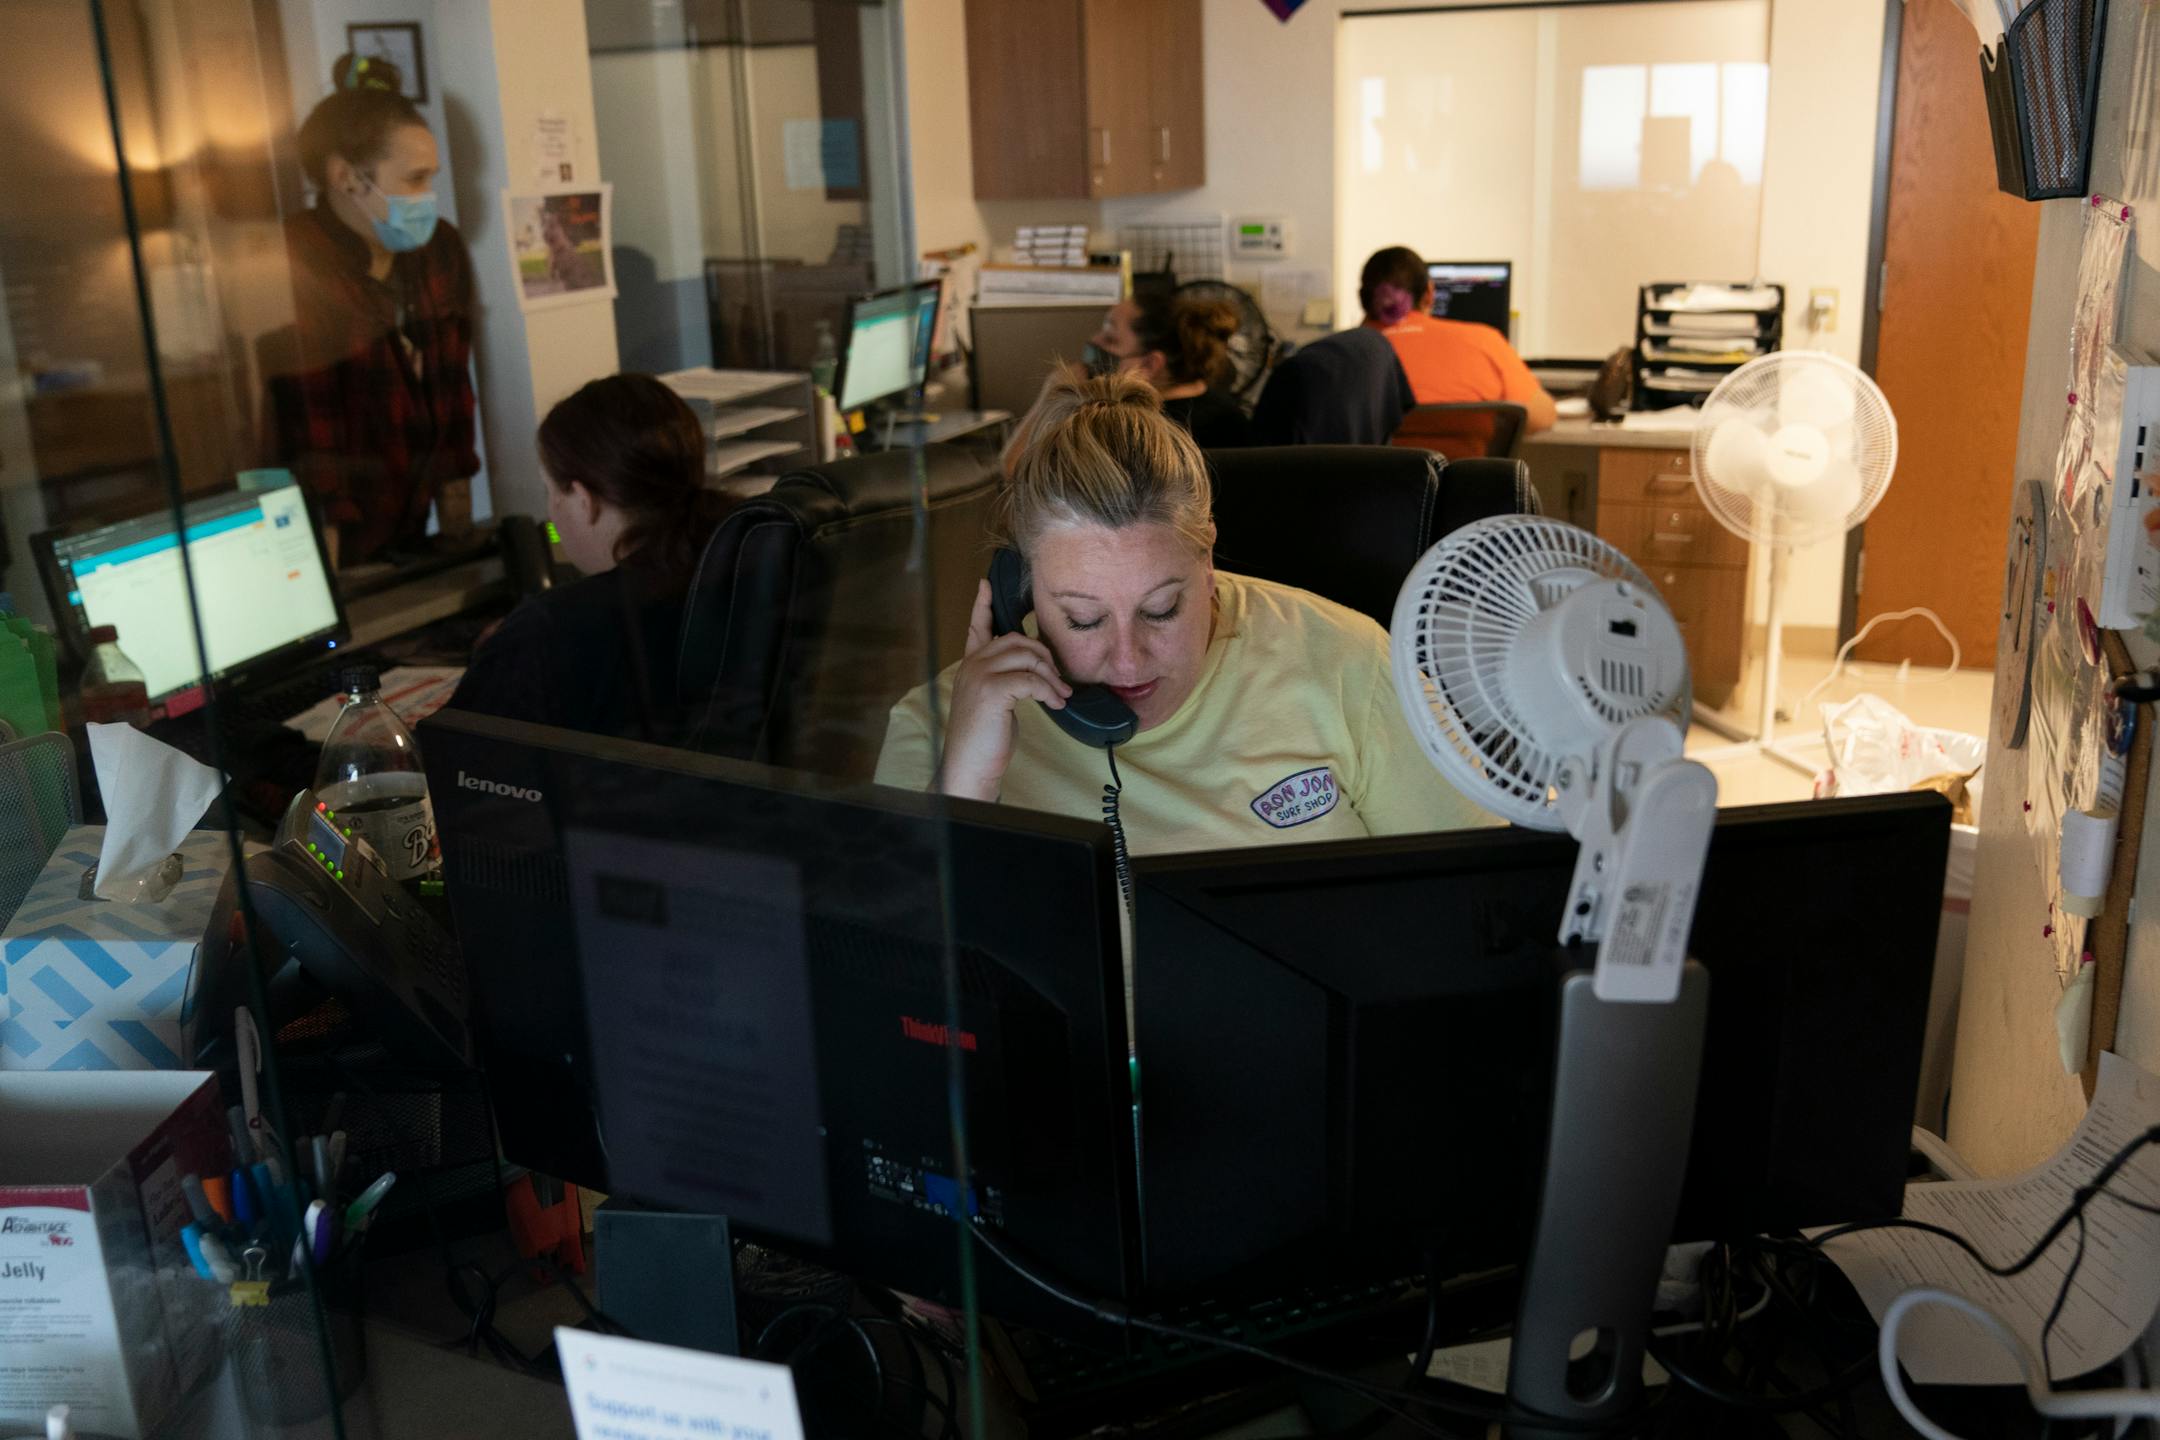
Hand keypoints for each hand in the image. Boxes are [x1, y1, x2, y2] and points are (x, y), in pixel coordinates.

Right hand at [937, 579, 1070, 801]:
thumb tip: (1036, 670)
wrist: (970, 765)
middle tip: (1059, 678)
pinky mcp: (993, 690)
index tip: (986, 584)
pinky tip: (1056, 704)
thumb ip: (1004, 679)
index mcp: (970, 665)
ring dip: (1051, 675)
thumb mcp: (992, 702)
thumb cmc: (984, 738)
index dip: (982, 605)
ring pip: (1027, 656)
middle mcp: (972, 665)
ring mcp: (980, 675)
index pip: (976, 627)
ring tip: (1060, 694)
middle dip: (1044, 654)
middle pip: (1016, 639)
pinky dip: (1049, 691)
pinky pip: (1032, 679)